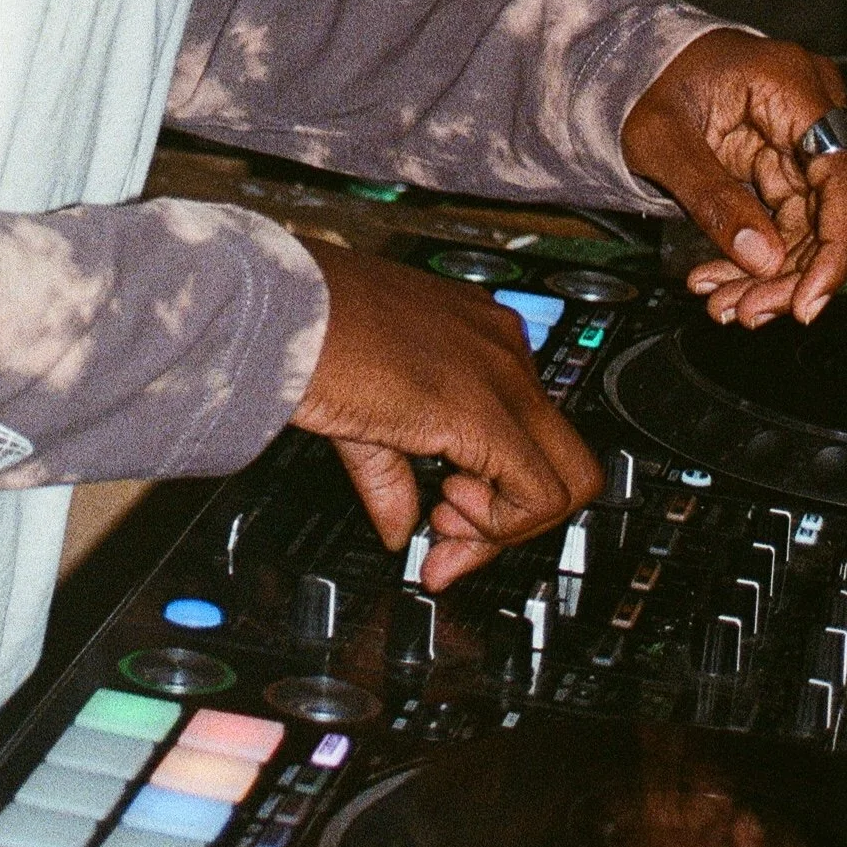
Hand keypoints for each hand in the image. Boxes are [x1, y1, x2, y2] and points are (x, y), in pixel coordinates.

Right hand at [292, 249, 600, 588]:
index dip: (491, 494)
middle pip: (564, 456)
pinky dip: (499, 526)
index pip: (527, 429)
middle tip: (453, 535)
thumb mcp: (365, 408)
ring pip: (569, 478)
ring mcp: (501, 372)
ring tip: (441, 518)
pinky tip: (442, 510)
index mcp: (477, 333)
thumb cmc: (305, 331)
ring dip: (507, 525)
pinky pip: (539, 493)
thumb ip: (394, 471)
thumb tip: (401, 526)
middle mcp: (502, 346)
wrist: (276, 312)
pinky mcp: (483, 408)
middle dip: (515, 518)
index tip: (442, 524)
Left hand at [621, 27, 846, 328]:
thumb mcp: (662, 139)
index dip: (836, 247)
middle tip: (751, 310)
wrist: (638, 69)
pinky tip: (725, 283)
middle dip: (800, 273)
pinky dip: (761, 262)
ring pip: (817, 230)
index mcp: (792, 85)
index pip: (845, 176)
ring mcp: (806, 141)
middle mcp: (815, 111)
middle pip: (841, 212)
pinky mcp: (790, 168)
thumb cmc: (648, 84)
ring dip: (776, 278)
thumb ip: (711, 197)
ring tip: (727, 304)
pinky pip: (792, 227)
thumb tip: (764, 261)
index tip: (807, 301)